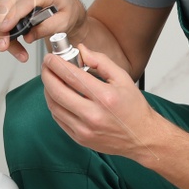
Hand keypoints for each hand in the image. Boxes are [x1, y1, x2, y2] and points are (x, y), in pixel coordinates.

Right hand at [0, 0, 84, 61]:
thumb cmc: (67, 12)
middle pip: (6, 6)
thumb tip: (28, 36)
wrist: (67, 7)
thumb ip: (47, 28)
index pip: (24, 2)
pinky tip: (9, 42)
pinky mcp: (10, 1)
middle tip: (4, 46)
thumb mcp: (64, 23)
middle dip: (0, 28)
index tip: (5, 29)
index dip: (12, 15)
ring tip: (10, 48)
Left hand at [40, 45, 166, 162]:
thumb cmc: (134, 108)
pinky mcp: (79, 138)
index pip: (71, 76)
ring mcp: (84, 129)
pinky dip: (55, 104)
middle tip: (47, 66)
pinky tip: (59, 96)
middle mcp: (93, 115)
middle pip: (57, 91)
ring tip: (52, 80)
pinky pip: (58, 119)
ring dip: (48, 90)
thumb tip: (81, 50)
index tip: (50, 58)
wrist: (141, 137)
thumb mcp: (123, 78)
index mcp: (105, 97)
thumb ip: (101, 61)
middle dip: (47, 75)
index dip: (55, 64)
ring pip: (54, 106)